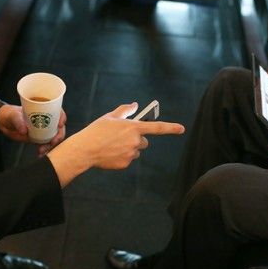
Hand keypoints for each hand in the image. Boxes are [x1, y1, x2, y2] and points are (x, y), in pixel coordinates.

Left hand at [0, 104, 67, 151]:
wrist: (4, 123)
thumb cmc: (9, 114)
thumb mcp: (13, 116)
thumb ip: (18, 121)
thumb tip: (24, 130)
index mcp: (42, 109)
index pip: (57, 110)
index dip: (62, 116)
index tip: (60, 124)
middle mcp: (46, 119)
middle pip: (59, 126)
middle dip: (59, 135)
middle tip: (53, 142)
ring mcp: (44, 129)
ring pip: (54, 136)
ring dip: (52, 144)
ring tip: (43, 150)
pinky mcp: (40, 138)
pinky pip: (46, 144)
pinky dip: (45, 149)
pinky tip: (41, 153)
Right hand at [47, 102, 184, 186]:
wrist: (85, 150)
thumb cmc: (96, 131)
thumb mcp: (110, 117)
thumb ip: (125, 110)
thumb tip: (135, 105)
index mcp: (133, 127)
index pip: (157, 127)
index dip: (171, 128)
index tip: (181, 129)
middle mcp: (135, 141)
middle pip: (144, 141)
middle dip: (136, 139)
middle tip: (121, 137)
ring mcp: (132, 153)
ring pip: (136, 151)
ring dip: (129, 148)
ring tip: (113, 145)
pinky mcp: (126, 163)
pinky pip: (129, 159)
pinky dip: (122, 157)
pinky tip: (110, 153)